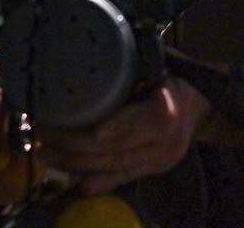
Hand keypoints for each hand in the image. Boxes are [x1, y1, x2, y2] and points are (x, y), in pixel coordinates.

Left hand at [37, 76, 209, 194]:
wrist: (201, 104)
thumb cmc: (172, 77)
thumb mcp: (157, 65)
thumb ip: (129, 71)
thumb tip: (87, 64)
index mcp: (168, 111)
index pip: (142, 122)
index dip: (116, 127)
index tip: (86, 128)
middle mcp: (167, 142)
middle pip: (117, 148)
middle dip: (74, 144)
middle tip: (42, 132)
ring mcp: (160, 160)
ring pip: (114, 166)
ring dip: (75, 163)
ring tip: (45, 151)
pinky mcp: (153, 171)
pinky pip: (122, 177)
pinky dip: (96, 179)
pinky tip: (73, 179)